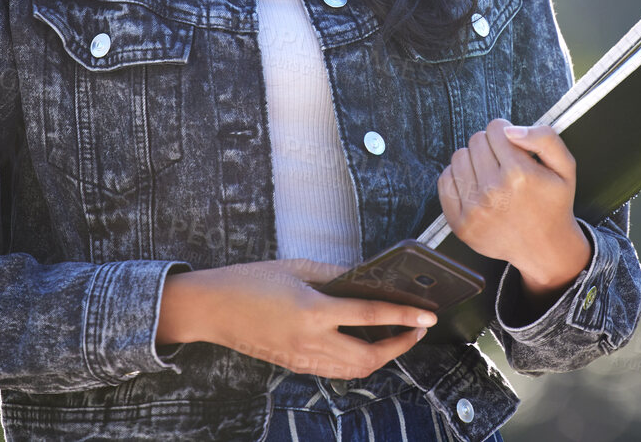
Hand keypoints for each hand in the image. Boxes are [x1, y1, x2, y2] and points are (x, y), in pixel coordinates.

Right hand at [157, 259, 434, 379]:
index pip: (371, 316)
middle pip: (370, 356)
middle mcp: (311, 341)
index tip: (427, 316)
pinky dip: (358, 362)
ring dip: (382, 358)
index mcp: (313, 311)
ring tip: (397, 338)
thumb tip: (365, 277)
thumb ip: (335, 274)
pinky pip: (336, 372)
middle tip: (416, 329)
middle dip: (400, 346)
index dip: (404, 316)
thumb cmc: (250, 281)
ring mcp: (302, 358)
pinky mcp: (295, 365)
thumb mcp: (295, 267)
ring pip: (355, 370)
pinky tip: (364, 346)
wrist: (213, 308)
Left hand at [437, 119, 591, 296]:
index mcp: (519, 174)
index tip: (513, 148)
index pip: (495, 128)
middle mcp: (494, 192)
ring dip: (473, 160)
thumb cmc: (553, 204)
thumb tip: (510, 130)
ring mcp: (474, 210)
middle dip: (490, 146)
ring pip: (458, 157)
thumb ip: (545, 138)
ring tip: (490, 175)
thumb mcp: (565, 167)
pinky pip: (445, 181)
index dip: (506, 133)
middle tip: (503, 164)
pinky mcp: (460, 224)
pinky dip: (458, 178)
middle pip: (476, 140)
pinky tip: (476, 186)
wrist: (544, 248)